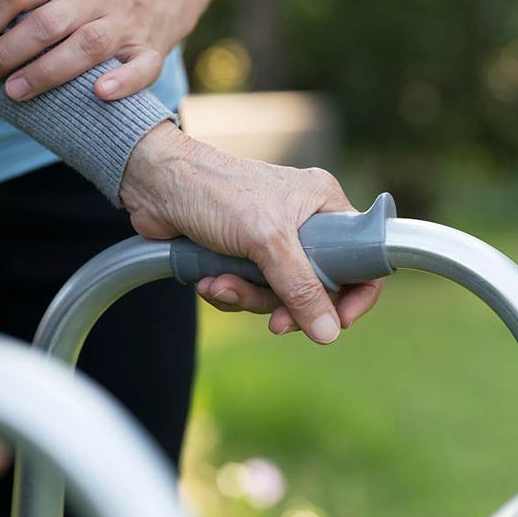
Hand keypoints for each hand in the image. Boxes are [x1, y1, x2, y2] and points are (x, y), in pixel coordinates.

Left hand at [0, 0, 164, 113]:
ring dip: (47, 70)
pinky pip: (143, 65)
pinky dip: (122, 80)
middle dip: (8, 51)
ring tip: (14, 93)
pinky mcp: (149, 50)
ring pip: (89, 42)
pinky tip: (98, 93)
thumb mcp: (44, 8)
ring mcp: (125, 22)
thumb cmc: (78, 13)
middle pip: (49, 21)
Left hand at [119, 124, 383, 343]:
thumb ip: (300, 287)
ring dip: (247, 297)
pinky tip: (208, 279)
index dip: (354, 295)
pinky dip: (229, 292)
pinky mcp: (242, 255)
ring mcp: (272, 240)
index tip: (337, 323)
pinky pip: (250, 291)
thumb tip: (329, 332)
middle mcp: (304, 222)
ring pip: (279, 294)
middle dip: (285, 304)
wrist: (155, 184)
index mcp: (323, 204)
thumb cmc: (215, 191)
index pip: (362, 257)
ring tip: (220, 283)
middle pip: (317, 286)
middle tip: (272, 321)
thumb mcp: (266, 240)